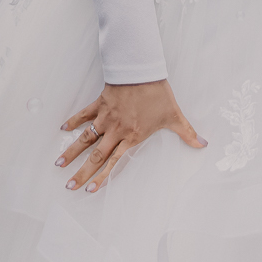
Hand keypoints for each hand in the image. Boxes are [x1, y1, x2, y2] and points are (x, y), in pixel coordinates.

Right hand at [56, 81, 205, 192]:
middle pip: (95, 156)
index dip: (101, 177)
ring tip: (59, 163)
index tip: (89, 190)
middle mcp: (115, 131)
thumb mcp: (174, 116)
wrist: (141, 71)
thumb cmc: (157, 94)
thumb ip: (187, 133)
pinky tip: (62, 128)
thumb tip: (203, 144)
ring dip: (71, 151)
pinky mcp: (100, 104)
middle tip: (69, 185)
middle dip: (81, 172)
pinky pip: (83, 115)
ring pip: (85, 138)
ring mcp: (105, 117)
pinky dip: (73, 121)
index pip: (113, 162)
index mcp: (131, 137)